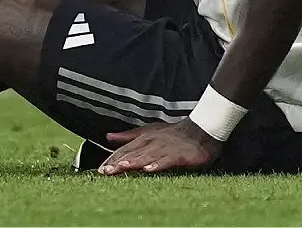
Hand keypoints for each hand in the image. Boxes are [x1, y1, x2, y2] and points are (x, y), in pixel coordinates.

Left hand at [98, 119, 222, 174]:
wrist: (200, 130)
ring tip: (122, 168)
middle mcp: (152, 143)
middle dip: (118, 163)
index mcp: (144, 138)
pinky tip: (149, 169)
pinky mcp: (179, 154)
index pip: (125, 150)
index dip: (112, 159)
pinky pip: (167, 160)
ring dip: (134, 162)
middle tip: (105, 172)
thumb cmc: (172, 134)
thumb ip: (128, 136)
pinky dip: (158, 164)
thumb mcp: (148, 132)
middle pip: (133, 154)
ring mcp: (165, 148)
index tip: (100, 170)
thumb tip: (108, 137)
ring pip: (147, 156)